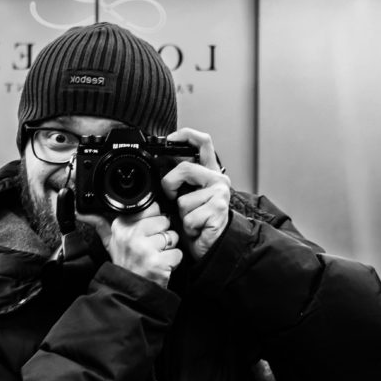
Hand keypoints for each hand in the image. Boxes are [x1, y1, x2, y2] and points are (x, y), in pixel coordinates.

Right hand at [80, 202, 182, 287]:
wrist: (128, 290)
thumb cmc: (123, 264)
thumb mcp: (109, 243)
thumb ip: (100, 223)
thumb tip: (82, 212)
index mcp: (121, 226)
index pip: (151, 208)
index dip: (152, 220)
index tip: (145, 232)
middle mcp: (132, 235)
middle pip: (164, 221)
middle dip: (161, 234)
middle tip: (150, 247)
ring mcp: (144, 249)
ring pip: (172, 237)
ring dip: (168, 248)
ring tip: (155, 256)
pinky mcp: (157, 262)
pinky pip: (177, 253)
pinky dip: (173, 261)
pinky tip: (161, 264)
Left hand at [161, 128, 230, 260]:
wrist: (214, 246)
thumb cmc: (200, 222)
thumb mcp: (187, 196)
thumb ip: (180, 180)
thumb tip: (160, 170)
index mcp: (210, 172)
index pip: (203, 143)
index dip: (186, 135)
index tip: (170, 139)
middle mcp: (218, 180)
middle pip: (185, 168)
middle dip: (170, 185)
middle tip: (173, 198)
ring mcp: (219, 194)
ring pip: (183, 199)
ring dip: (182, 214)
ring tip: (192, 219)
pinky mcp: (218, 210)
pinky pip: (189, 217)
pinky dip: (188, 227)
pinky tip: (198, 228)